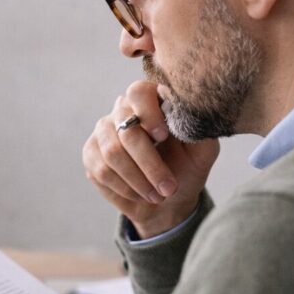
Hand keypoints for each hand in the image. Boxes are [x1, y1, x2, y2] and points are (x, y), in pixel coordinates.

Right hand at [82, 80, 218, 237]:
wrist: (167, 201)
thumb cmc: (186, 170)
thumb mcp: (202, 151)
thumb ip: (198, 129)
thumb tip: (186, 114)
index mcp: (151, 101)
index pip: (138, 92)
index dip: (148, 114)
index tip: (163, 137)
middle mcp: (123, 111)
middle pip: (126, 131)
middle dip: (149, 164)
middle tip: (168, 187)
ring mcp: (103, 132)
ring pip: (113, 154)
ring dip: (138, 180)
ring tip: (157, 195)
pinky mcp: (90, 154)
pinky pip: (101, 172)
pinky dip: (125, 189)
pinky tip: (140, 195)